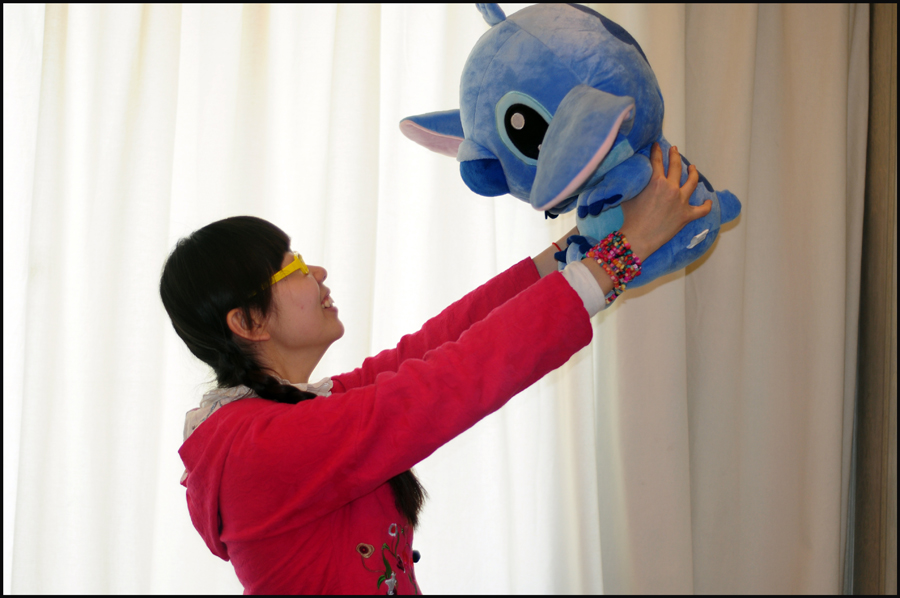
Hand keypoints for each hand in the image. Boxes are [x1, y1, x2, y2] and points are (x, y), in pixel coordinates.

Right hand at [619, 143, 711, 260]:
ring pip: (692, 182)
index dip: (657, 151)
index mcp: (656, 182)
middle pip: (676, 166)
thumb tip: (636, 177)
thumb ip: (636, 183)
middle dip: (674, 155)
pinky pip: (702, 209)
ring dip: (693, 172)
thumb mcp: (629, 195)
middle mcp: (671, 188)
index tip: (657, 145)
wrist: (639, 237)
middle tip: (674, 150)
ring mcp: (681, 202)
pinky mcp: (686, 215)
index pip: (657, 161)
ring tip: (692, 168)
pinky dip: (706, 205)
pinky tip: (708, 201)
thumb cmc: (631, 218)